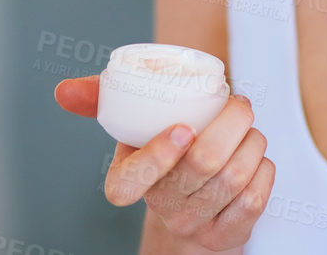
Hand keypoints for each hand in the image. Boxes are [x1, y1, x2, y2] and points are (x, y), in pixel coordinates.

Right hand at [54, 75, 275, 247]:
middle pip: (202, 166)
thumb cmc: (162, 158)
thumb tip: (63, 91)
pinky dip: (264, 171)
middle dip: (231, 124)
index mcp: (129, 179)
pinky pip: (253, 202)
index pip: (130, 183)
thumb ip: (100, 100)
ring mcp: (193, 224)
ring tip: (250, 127)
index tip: (182, 128)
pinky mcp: (226, 236)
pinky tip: (258, 158)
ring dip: (252, 142)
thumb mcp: (130, 129)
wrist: (189, 214)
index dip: (157, 157)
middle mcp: (160, 206)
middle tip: (240, 103)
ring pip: (233, 180)